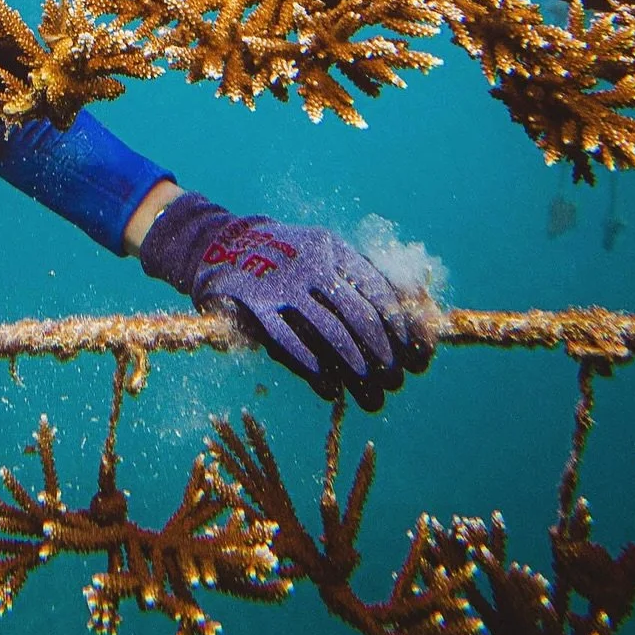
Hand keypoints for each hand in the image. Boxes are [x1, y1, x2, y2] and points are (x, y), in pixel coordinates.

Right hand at [139, 191, 432, 409]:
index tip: (412, 356)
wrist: (223, 242)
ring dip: (355, 367)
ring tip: (370, 392)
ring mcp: (281, 282)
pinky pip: (290, 342)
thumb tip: (408, 329)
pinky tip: (329, 389)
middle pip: (360, 315)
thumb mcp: (322, 255)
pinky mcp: (254, 303)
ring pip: (330, 332)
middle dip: (383, 355)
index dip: (400, 328)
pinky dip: (314, 370)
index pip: (378, 290)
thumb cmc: (288, 260)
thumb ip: (355, 283)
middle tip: (393, 380)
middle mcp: (310, 262)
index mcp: (332, 247)